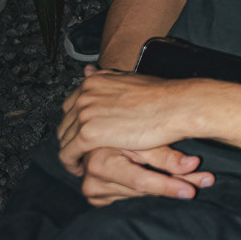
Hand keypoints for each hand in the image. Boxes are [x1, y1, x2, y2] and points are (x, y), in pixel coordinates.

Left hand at [57, 65, 206, 166]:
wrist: (175, 106)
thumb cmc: (161, 96)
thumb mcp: (130, 78)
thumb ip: (106, 78)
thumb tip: (88, 70)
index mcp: (94, 82)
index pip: (71, 105)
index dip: (76, 121)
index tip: (83, 133)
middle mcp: (85, 95)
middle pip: (66, 122)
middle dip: (71, 137)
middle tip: (80, 151)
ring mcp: (85, 114)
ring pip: (65, 139)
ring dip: (70, 152)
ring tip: (79, 163)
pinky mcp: (89, 134)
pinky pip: (68, 154)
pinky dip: (70, 164)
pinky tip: (78, 169)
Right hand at [75, 139, 214, 205]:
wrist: (96, 135)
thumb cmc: (120, 130)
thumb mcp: (141, 138)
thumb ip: (164, 155)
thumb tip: (192, 164)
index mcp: (101, 163)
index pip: (141, 181)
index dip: (168, 186)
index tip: (192, 191)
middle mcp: (94, 183)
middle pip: (145, 191)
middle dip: (177, 184)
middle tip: (206, 180)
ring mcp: (96, 194)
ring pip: (142, 197)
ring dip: (167, 188)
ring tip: (195, 179)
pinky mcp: (100, 199)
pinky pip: (132, 200)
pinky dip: (151, 192)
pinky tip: (169, 184)